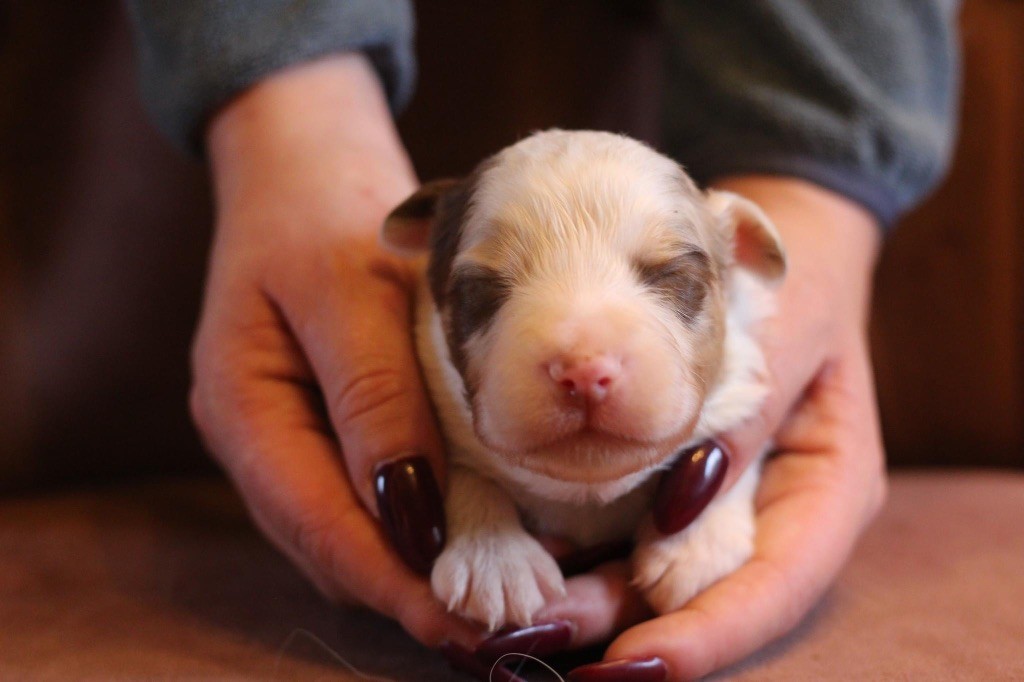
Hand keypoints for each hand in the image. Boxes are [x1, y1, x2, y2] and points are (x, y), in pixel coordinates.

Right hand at [189, 54, 479, 647]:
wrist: (307, 165)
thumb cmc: (324, 208)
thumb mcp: (351, 287)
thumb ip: (376, 397)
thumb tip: (415, 511)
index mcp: (242, 407)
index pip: (317, 524)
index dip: (392, 580)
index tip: (467, 621)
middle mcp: (258, 440)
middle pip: (332, 547)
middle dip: (413, 588)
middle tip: (503, 619)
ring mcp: (290, 438)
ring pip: (351, 534)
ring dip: (421, 567)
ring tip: (501, 591)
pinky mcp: (328, 427)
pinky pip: (368, 498)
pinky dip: (422, 526)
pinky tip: (478, 531)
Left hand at [527, 178, 886, 679]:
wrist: (778, 235)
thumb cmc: (790, 277)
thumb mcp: (779, 332)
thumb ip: (736, 422)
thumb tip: (676, 522)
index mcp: (830, 486)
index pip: (779, 585)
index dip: (713, 634)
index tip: (642, 663)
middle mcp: (778, 510)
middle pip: (710, 595)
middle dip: (631, 626)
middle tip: (542, 635)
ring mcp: (724, 499)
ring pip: (663, 576)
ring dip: (595, 599)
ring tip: (522, 612)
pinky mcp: (675, 481)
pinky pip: (633, 531)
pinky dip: (586, 552)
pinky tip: (532, 559)